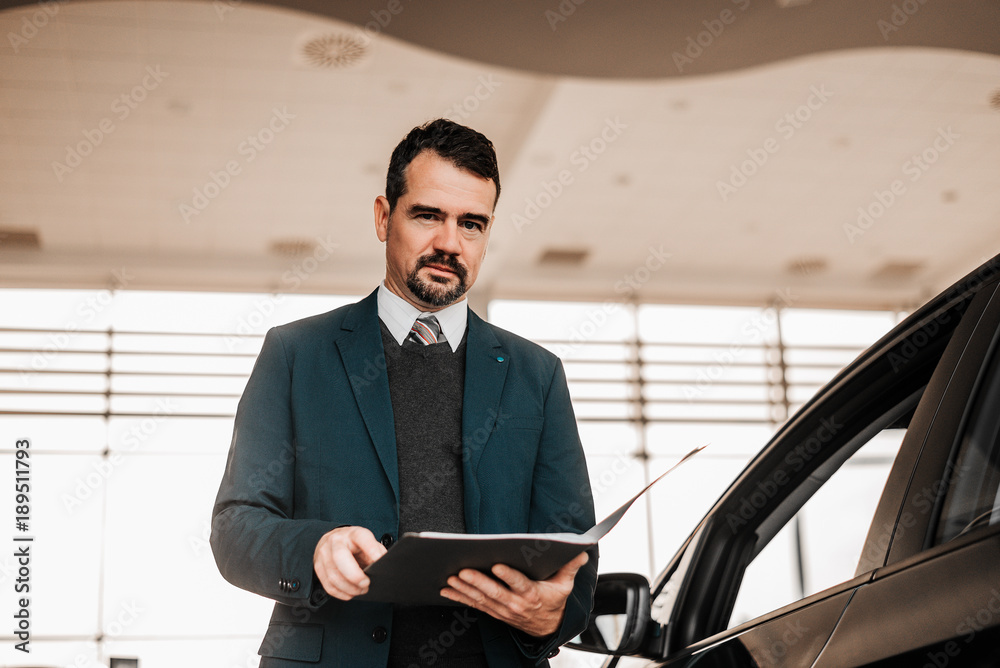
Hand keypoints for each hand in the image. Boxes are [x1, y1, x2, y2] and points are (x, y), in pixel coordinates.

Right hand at [313, 526, 387, 599]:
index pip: (361, 538)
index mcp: (353, 533)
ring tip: (361, 590)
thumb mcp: (368, 543)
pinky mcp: (318, 567)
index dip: (371, 550)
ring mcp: (324, 554)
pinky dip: (341, 593)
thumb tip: (382, 567)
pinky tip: (350, 593)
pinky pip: (328, 585)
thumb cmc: (354, 545)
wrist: (333, 540)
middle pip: (340, 558)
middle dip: (355, 575)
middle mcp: (335, 541)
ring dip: (349, 588)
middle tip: (366, 583)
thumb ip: (376, 552)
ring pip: (333, 575)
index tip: (379, 561)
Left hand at [439, 551, 588, 636]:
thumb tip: (582, 550)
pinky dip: (460, 598)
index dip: (508, 576)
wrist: (548, 628)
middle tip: (463, 570)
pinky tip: (447, 589)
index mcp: (532, 594)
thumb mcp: (565, 585)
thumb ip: (570, 566)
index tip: (497, 565)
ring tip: (451, 578)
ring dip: (465, 589)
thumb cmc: (554, 600)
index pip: (519, 584)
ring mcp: (503, 610)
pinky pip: (475, 605)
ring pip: (481, 599)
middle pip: (495, 592)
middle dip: (478, 581)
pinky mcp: (494, 612)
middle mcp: (515, 603)